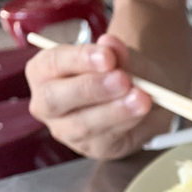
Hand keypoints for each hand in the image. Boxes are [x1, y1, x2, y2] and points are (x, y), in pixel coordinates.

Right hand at [26, 34, 171, 159]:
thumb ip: (120, 53)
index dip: (78, 58)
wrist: (147, 99)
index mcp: (45, 71)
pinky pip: (105, 139)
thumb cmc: (126, 73)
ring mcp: (66, 130)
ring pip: (81, 124)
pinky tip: (142, 112)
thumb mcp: (127, 59)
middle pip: (54, 98)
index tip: (107, 56)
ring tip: (140, 98)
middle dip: (90, 88)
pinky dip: (126, 123)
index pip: (51, 63)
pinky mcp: (92, 148)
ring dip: (113, 110)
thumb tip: (110, 43)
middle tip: (122, 79)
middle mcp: (47, 103)